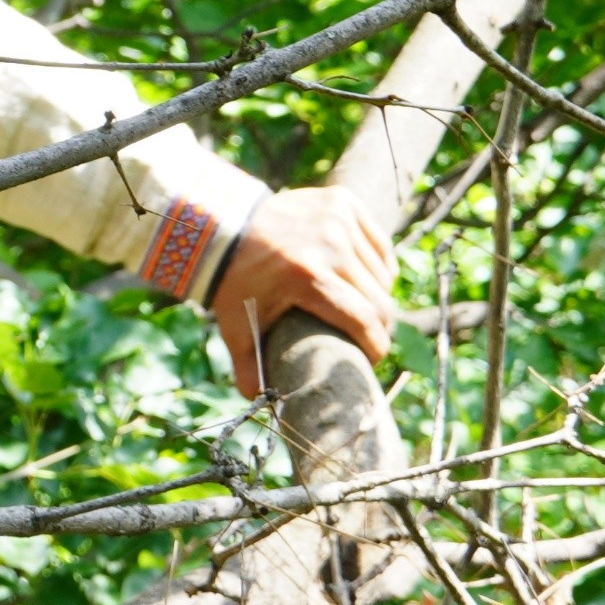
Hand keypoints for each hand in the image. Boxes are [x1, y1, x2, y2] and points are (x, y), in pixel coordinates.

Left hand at [203, 187, 397, 401]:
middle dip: (380, 326)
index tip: (373, 359)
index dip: (376, 346)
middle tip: (370, 339)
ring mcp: (339, 219)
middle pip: (379, 299)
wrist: (222, 224)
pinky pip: (378, 243)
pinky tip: (365, 278)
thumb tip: (263, 402)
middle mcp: (330, 245)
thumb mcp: (237, 326)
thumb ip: (248, 368)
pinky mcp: (343, 202)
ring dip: (378, 295)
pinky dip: (377, 264)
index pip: (364, 321)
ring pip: (382, 272)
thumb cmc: (232, 280)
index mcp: (307, 278)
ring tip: (363, 309)